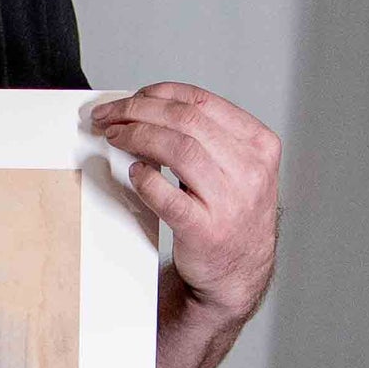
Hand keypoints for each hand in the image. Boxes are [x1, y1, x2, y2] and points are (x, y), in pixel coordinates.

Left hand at [90, 82, 280, 367]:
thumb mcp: (236, 167)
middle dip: (138, 111)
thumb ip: (205, 137)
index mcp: (259, 144)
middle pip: (185, 120)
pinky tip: (134, 172)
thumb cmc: (229, 214)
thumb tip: (146, 108)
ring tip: (113, 138)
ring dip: (137, 136)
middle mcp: (250, 170)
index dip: (158, 94)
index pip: (202, 102)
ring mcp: (231, 201)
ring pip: (178, 148)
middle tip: (109, 117)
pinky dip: (146, 178)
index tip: (130, 98)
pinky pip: (168, 196)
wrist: (237, 273)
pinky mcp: (205, 230)